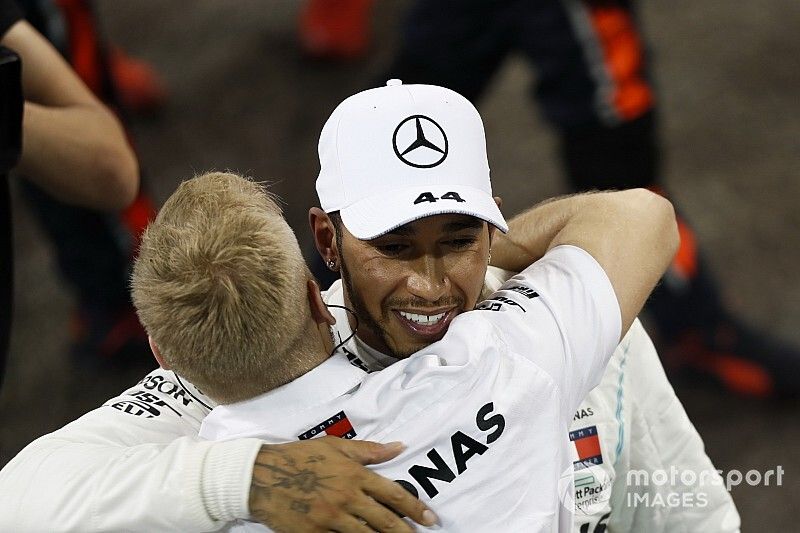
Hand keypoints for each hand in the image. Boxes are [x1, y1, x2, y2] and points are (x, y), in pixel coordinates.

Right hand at [249, 437, 437, 531]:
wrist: (261, 476)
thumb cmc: (300, 457)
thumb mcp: (335, 446)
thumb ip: (369, 450)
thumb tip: (399, 447)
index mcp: (354, 474)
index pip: (393, 495)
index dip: (415, 508)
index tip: (430, 518)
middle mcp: (346, 497)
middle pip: (385, 521)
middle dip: (407, 532)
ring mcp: (330, 518)